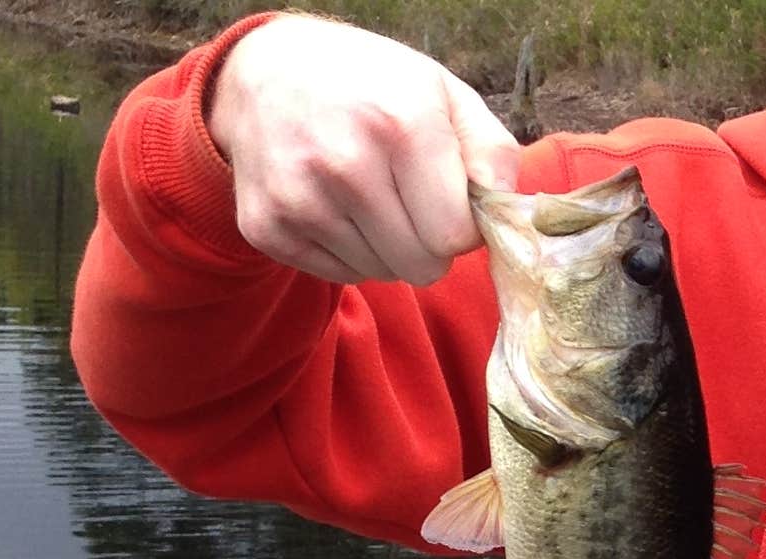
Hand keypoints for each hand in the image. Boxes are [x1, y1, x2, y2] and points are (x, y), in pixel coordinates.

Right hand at [209, 15, 519, 284]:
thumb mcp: (441, 92)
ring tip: (366, 198)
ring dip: (386, 249)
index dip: (462, 228)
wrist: (263, 75)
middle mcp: (346, 164)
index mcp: (402, 123)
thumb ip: (490, 151)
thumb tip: (502, 211)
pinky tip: (335, 207)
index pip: (454, 237)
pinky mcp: (269, 229)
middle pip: (421, 266)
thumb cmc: (369, 87)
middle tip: (408, 204)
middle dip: (427, 245)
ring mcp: (300, 200)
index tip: (448, 202)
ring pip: (381, 274)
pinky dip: (347, 252)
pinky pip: (340, 276)